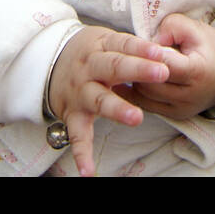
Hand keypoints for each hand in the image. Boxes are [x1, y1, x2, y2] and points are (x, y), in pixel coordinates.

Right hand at [47, 26, 169, 176]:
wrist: (48, 63)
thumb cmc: (92, 53)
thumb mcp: (107, 41)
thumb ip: (133, 48)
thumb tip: (166, 52)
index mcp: (101, 46)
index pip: (124, 45)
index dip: (143, 49)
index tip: (163, 53)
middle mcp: (89, 68)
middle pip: (114, 67)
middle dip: (138, 70)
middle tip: (162, 73)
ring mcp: (80, 92)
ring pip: (99, 100)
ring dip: (117, 109)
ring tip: (136, 117)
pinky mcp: (72, 115)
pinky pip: (77, 136)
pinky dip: (81, 154)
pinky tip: (89, 172)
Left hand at [124, 13, 214, 120]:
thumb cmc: (210, 48)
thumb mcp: (195, 28)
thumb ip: (171, 27)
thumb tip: (149, 41)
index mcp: (197, 72)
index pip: (162, 64)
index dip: (146, 52)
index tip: (137, 42)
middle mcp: (190, 96)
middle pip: (149, 83)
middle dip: (136, 67)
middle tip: (128, 53)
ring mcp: (182, 109)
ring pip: (144, 96)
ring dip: (134, 79)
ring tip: (129, 64)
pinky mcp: (175, 116)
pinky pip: (146, 105)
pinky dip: (136, 91)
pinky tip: (131, 78)